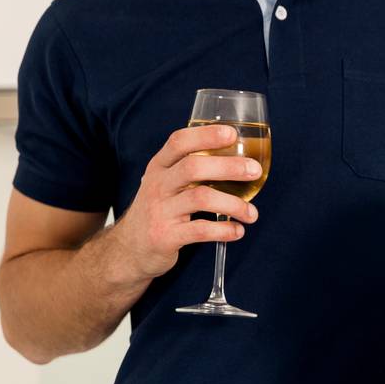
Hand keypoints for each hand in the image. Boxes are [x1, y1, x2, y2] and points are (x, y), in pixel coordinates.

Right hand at [108, 123, 261, 280]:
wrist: (129, 249)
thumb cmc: (158, 212)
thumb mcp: (165, 185)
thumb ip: (190, 171)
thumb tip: (236, 159)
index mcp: (159, 167)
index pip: (179, 142)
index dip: (206, 135)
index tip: (232, 134)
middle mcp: (157, 185)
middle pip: (193, 167)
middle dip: (229, 166)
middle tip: (254, 171)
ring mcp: (160, 211)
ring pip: (201, 198)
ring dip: (233, 204)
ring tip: (252, 213)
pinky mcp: (165, 236)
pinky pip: (200, 230)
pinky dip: (224, 230)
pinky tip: (238, 231)